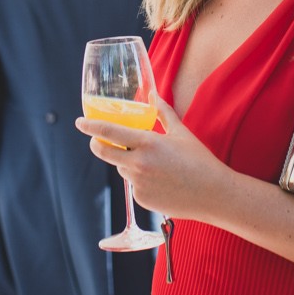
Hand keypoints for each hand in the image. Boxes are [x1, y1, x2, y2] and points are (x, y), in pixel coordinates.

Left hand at [75, 94, 230, 221]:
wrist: (213, 195)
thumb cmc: (200, 161)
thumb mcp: (181, 133)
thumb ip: (163, 113)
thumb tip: (153, 94)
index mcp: (147, 143)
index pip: (109, 131)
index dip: (90, 126)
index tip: (79, 122)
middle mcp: (138, 163)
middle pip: (104, 152)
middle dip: (96, 144)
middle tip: (97, 140)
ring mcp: (138, 183)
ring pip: (121, 167)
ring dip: (126, 162)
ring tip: (154, 163)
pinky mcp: (141, 199)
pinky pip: (132, 185)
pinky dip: (139, 179)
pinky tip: (160, 179)